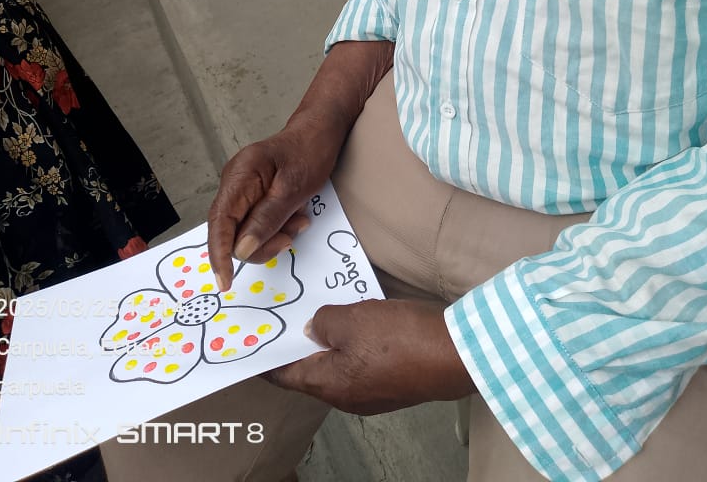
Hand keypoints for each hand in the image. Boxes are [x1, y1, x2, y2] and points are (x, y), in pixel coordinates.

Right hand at [208, 126, 337, 289]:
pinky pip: (256, 221)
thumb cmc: (309, 152)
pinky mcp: (253, 195)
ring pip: (245, 230)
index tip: (226, 282)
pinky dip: (275, 227)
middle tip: (288, 239)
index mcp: (240, 175)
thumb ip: (266, 219)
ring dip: (272, 235)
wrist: (321, 130)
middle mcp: (234, 182)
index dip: (219, 254)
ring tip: (298, 221)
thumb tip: (241, 250)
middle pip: (231, 230)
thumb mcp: (293, 189)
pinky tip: (295, 217)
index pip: (219, 221)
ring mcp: (242, 189)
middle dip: (258, 243)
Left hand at [265, 299, 475, 414]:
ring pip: (338, 365)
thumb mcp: (352, 319)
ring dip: (328, 341)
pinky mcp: (393, 383)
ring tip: (320, 310)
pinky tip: (357, 320)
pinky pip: (361, 363)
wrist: (456, 354)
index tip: (250, 343)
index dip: (266, 358)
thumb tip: (313, 328)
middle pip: (311, 371)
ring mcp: (372, 393)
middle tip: (285, 315)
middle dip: (298, 344)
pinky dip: (352, 343)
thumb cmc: (400, 338)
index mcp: (330, 385)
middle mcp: (347, 397)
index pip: (284, 375)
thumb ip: (324, 321)